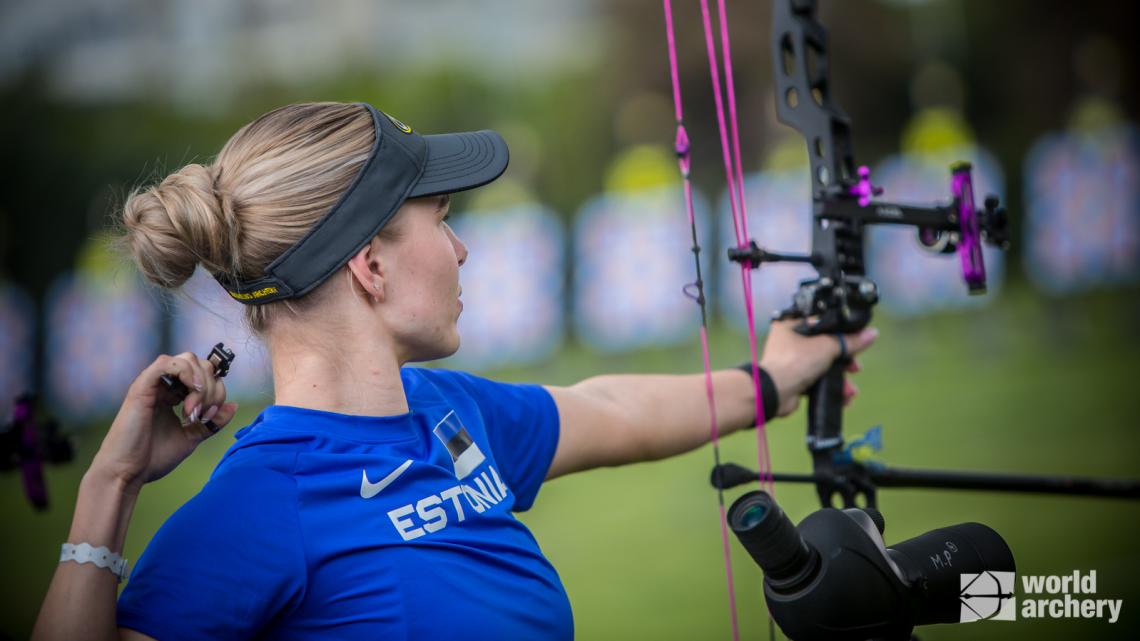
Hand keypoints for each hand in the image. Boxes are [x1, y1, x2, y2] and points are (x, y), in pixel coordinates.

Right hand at [88, 353, 238, 495]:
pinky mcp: (141, 387)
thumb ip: (212, 422)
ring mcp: (152, 385)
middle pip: (199, 364)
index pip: (205, 376)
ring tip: (194, 408)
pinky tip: (192, 392)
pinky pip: (166, 363)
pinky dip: (186, 372)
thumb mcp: (192, 437)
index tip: (210, 416)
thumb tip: (233, 405)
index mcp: (174, 396)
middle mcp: (163, 386)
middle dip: (211, 386)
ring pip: (186, 359)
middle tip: (203, 413)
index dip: (217, 391)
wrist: (128, 472)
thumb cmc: (153, 457)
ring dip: (201, 381)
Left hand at [759, 320, 877, 416]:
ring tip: (850, 390)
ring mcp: (792, 363)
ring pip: (824, 367)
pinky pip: (818, 382)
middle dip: (844, 361)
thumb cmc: (795, 362)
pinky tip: (844, 397)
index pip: (823, 326)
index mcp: (792, 327)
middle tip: (855, 368)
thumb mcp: (826, 346)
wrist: (775, 393)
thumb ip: (850, 341)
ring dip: (840, 378)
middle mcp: (790, 343)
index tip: (857, 343)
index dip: (842, 335)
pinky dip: (831, 388)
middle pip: (826, 348)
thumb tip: (872, 334)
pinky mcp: (796, 381)